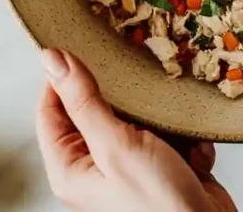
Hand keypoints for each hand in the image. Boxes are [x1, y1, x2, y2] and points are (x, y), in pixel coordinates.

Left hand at [36, 49, 236, 211]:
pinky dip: (184, 140)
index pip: (50, 110)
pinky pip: (169, 136)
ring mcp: (130, 169)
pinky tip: (192, 154)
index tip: (80, 47)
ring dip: (161, 120)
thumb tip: (52, 60)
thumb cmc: (159, 205)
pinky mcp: (162, 168)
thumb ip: (84, 100)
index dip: (62, 78)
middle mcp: (95, 169)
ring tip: (172, 126)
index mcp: (70, 169)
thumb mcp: (116, 145)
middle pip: (97, 112)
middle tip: (136, 76)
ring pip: (138, 120)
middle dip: (124, 97)